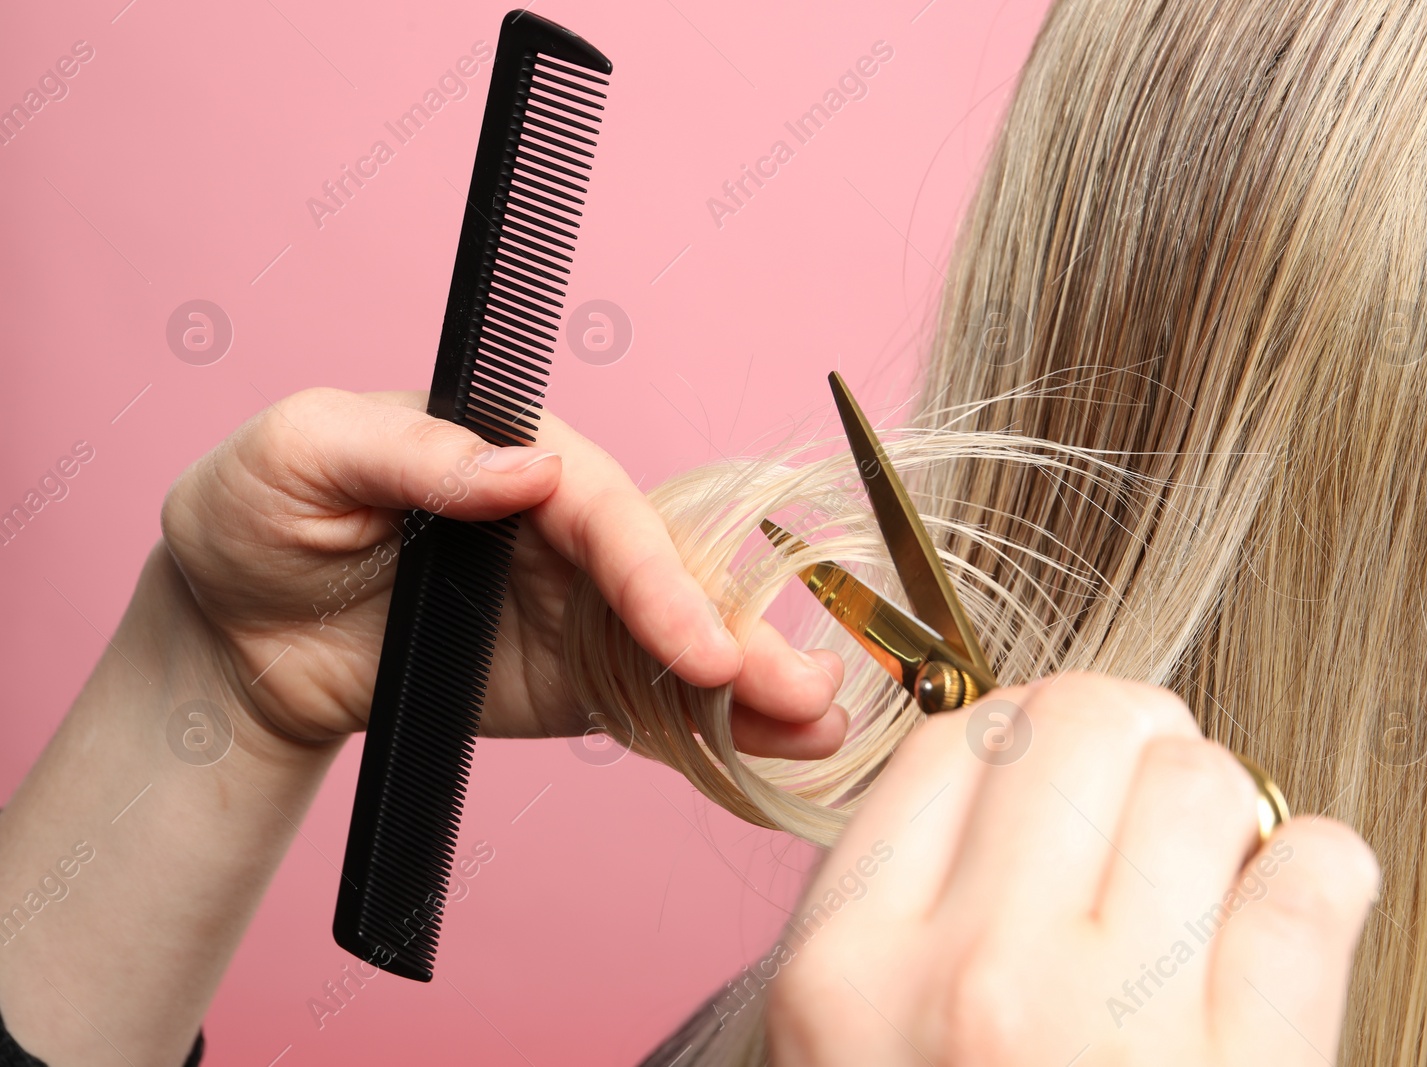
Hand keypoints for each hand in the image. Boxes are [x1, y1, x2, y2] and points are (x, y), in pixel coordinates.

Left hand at [157, 387, 846, 753]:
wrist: (237, 631)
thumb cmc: (260, 509)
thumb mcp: (303, 450)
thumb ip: (411, 452)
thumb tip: (529, 470)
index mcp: (513, 453)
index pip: (607, 510)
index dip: (657, 575)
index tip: (698, 644)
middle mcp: (565, 528)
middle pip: (669, 575)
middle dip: (739, 635)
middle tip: (804, 692)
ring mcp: (577, 608)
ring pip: (680, 641)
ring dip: (753, 684)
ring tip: (817, 727)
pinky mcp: (573, 679)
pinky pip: (649, 703)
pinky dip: (709, 731)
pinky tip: (774, 751)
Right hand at [765, 672, 1377, 1064]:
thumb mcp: (853, 1057)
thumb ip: (904, 914)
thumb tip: (1018, 759)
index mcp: (845, 973)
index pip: (954, 744)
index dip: (1027, 731)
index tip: (1069, 766)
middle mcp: (965, 982)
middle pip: (1080, 725)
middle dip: (1135, 743)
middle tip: (1156, 797)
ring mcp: (1109, 1029)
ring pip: (1201, 780)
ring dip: (1227, 812)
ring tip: (1217, 877)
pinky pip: (1312, 876)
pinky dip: (1322, 872)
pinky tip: (1295, 909)